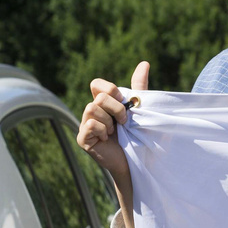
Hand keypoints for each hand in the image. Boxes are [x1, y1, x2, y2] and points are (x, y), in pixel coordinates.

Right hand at [76, 62, 148, 227]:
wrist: (139, 164)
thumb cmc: (141, 138)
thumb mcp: (142, 111)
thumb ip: (140, 89)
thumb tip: (144, 63)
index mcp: (105, 104)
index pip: (97, 84)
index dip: (110, 89)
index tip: (125, 103)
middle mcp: (92, 112)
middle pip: (98, 96)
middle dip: (117, 108)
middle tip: (125, 122)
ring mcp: (85, 125)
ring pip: (92, 108)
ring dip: (111, 120)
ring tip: (116, 132)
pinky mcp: (82, 138)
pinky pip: (89, 124)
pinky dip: (103, 130)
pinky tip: (108, 139)